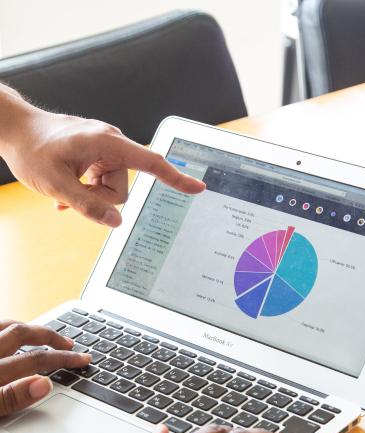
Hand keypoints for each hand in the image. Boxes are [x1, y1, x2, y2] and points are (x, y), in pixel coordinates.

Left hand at [0, 100, 204, 226]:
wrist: (13, 129)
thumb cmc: (31, 150)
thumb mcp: (56, 184)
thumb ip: (88, 206)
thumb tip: (116, 224)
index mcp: (108, 143)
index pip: (151, 163)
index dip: (176, 178)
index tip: (198, 188)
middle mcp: (111, 144)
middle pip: (123, 189)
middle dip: (99, 198)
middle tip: (71, 191)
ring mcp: (104, 150)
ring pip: (111, 189)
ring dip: (90, 195)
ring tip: (65, 188)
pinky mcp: (96, 155)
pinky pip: (101, 182)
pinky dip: (86, 189)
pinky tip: (66, 188)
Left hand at [0, 320, 89, 416]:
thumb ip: (11, 398)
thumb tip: (45, 385)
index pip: (36, 360)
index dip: (63, 359)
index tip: (82, 360)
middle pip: (21, 333)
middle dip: (50, 336)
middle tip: (69, 343)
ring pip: (5, 326)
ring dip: (27, 328)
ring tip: (41, 334)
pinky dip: (5, 330)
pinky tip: (8, 338)